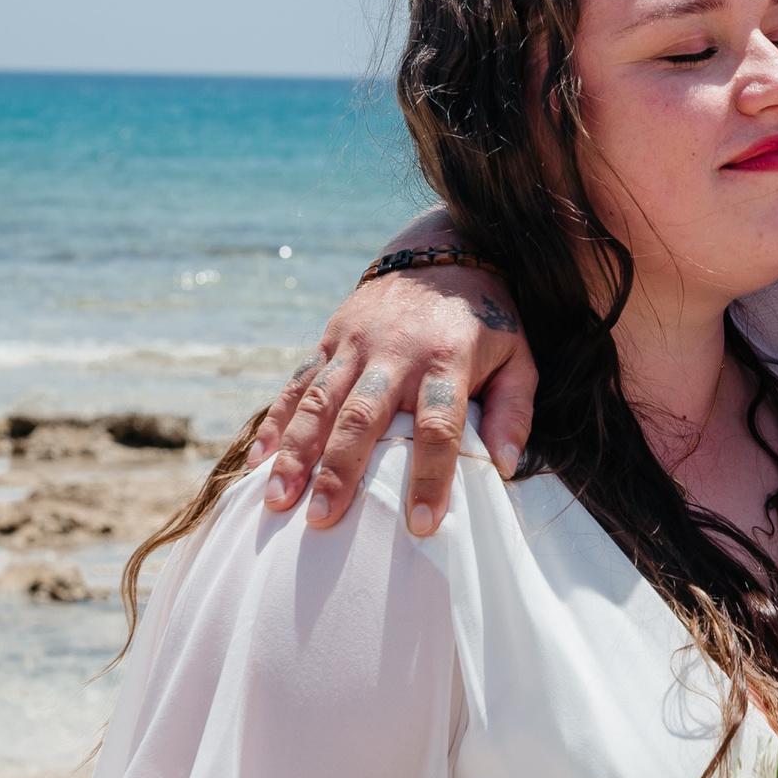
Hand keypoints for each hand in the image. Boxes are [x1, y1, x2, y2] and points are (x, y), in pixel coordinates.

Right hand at [249, 264, 536, 532]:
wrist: (443, 252)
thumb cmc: (486, 320)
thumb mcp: (519, 357)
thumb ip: (514, 411)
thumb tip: (504, 466)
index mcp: (448, 359)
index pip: (438, 426)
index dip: (430, 476)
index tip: (421, 525)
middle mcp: (396, 351)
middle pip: (363, 416)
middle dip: (340, 471)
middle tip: (323, 521)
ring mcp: (356, 343)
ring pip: (320, 401)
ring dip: (296, 452)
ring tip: (278, 501)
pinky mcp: (330, 338)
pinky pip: (297, 383)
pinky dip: (275, 421)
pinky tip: (258, 460)